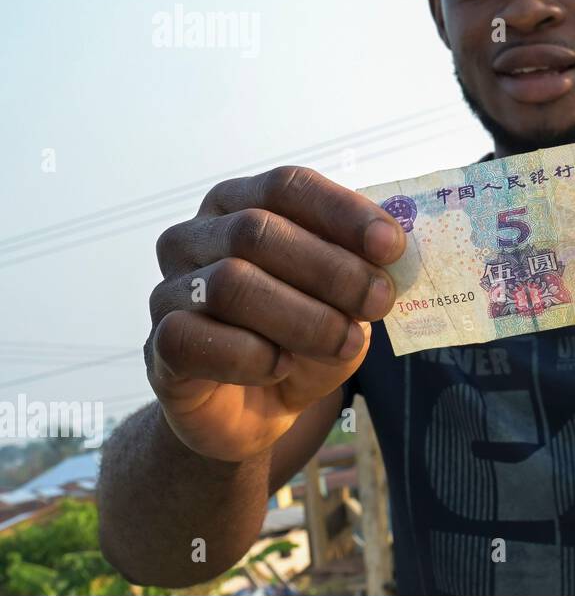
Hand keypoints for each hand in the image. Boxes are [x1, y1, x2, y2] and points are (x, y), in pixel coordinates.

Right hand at [146, 166, 405, 461]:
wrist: (256, 410)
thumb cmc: (303, 337)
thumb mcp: (345, 300)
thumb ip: (364, 269)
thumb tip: (395, 251)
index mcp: (242, 204)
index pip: (287, 186)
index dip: (342, 212)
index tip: (391, 245)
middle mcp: (197, 236)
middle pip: (259, 231)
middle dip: (332, 268)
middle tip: (379, 301)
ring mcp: (170, 288)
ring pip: (231, 283)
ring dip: (304, 317)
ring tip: (346, 343)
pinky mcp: (159, 344)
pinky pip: (195, 338)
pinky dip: (252, 356)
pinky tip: (281, 367)